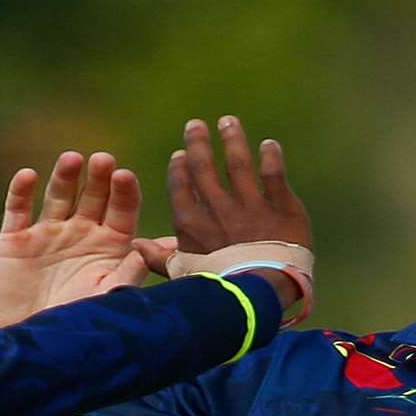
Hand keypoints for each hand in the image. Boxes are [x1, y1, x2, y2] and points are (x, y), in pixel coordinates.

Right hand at [0, 151, 158, 326]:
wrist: (35, 339)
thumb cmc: (79, 319)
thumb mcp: (107, 297)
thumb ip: (129, 273)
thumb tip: (153, 251)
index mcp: (110, 243)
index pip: (122, 209)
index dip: (124, 192)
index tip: (125, 176)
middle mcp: (82, 231)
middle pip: (93, 195)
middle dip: (98, 177)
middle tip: (103, 160)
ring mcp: (48, 232)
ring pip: (58, 195)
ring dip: (64, 177)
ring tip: (72, 160)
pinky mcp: (16, 238)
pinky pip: (18, 209)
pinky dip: (20, 191)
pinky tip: (27, 175)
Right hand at [134, 116, 310, 274]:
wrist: (261, 293)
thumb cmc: (218, 289)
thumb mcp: (184, 275)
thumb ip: (160, 258)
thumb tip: (134, 245)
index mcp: (192, 224)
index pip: (181, 188)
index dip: (180, 168)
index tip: (180, 154)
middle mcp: (218, 209)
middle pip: (205, 167)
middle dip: (199, 143)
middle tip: (196, 124)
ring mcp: (250, 205)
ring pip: (238, 163)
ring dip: (232, 139)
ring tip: (228, 121)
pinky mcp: (281, 206)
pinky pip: (274, 174)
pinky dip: (271, 156)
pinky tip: (269, 144)